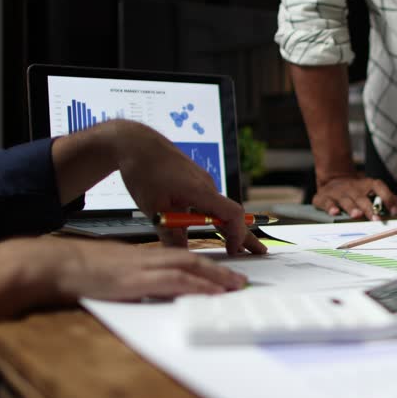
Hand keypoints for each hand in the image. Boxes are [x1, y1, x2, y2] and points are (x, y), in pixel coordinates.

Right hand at [43, 237, 246, 300]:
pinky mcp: (138, 279)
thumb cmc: (83, 268)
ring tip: (235, 286)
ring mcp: (145, 267)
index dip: (207, 265)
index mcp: (146, 255)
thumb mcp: (118, 269)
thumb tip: (154, 285)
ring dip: (216, 277)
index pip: (184, 257)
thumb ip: (137, 273)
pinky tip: (211, 292)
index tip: (224, 274)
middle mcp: (150, 257)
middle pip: (194, 260)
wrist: (59, 264)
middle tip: (240, 281)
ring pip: (190, 268)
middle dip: (219, 271)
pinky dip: (196, 285)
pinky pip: (175, 281)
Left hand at [111, 121, 265, 254]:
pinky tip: (205, 225)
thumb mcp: (154, 208)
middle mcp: (207, 186)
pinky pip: (208, 202)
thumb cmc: (145, 170)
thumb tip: (180, 255)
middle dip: (245, 235)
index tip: (234, 251)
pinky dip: (213, 216)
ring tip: (232, 243)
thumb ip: (170, 234)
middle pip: (232, 214)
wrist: (137, 143)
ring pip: (220, 208)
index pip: (232, 214)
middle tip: (258, 251)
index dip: (237, 234)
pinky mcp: (194, 180)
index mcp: (201, 192)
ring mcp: (202, 182)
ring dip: (227, 227)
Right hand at [313, 175, 396, 220]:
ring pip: (346, 200)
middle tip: (376, 219)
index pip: (379, 187)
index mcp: (366, 185)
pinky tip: (335, 213)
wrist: (333, 180)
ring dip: (352, 208)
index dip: (388, 198)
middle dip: (369, 208)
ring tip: (357, 215)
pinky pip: (327, 202)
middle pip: (362, 197)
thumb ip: (386, 199)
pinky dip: (330, 207)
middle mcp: (352, 187)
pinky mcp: (323, 197)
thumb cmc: (356, 191)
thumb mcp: (370, 191)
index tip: (396, 211)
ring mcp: (338, 192)